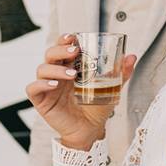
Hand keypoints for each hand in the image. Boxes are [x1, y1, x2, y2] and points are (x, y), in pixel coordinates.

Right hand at [25, 34, 136, 148]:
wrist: (90, 129)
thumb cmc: (97, 106)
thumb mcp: (112, 88)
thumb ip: (121, 73)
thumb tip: (132, 57)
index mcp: (71, 66)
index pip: (63, 47)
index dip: (64, 39)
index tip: (73, 36)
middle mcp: (57, 73)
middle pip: (51, 54)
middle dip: (60, 49)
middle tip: (75, 51)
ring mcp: (48, 86)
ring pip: (42, 69)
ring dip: (56, 68)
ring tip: (72, 74)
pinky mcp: (41, 100)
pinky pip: (33, 88)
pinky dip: (42, 84)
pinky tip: (54, 85)